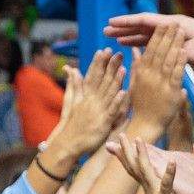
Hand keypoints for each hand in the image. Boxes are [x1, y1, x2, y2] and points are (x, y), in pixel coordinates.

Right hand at [43, 50, 127, 167]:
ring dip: (115, 80)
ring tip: (123, 67)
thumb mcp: (71, 101)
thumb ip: (74, 85)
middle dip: (109, 66)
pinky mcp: (103, 122)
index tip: (104, 50)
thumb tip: (71, 69)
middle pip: (101, 80)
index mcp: (85, 95)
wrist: (68, 144)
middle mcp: (91, 100)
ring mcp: (98, 111)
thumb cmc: (72, 123)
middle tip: (117, 52)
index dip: (98, 63)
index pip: (92, 75)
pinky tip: (124, 92)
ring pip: (108, 93)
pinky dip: (117, 101)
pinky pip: (112, 110)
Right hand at [105, 11, 193, 70]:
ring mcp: (178, 36)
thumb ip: (173, 53)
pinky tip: (138, 49)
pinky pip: (158, 43)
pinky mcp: (182, 44)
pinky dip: (146, 45)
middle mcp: (174, 28)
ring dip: (133, 37)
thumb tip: (158, 56)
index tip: (110, 23)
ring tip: (117, 40)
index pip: (145, 21)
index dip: (126, 22)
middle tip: (106, 32)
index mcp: (174, 25)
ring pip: (150, 35)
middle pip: (144, 27)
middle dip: (125, 29)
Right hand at [110, 135, 180, 193]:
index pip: (133, 166)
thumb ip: (155, 187)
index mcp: (147, 185)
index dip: (126, 153)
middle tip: (121, 134)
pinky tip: (173, 162)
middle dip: (128, 149)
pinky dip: (170, 173)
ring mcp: (155, 192)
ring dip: (142, 155)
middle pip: (134, 165)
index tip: (121, 139)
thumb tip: (152, 181)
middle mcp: (148, 187)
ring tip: (138, 139)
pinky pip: (167, 184)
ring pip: (146, 170)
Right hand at [125, 26, 187, 137]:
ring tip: (180, 31)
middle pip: (158, 50)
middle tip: (173, 22)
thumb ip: (136, 65)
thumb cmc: (142, 104)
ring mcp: (160, 83)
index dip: (156, 34)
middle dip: (166, 34)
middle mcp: (150, 75)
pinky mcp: (171, 92)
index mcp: (142, 72)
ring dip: (174, 44)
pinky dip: (180, 62)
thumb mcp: (136, 83)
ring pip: (167, 59)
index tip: (162, 23)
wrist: (148, 125)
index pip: (148, 48)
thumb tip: (135, 50)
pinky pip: (176, 74)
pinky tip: (184, 51)